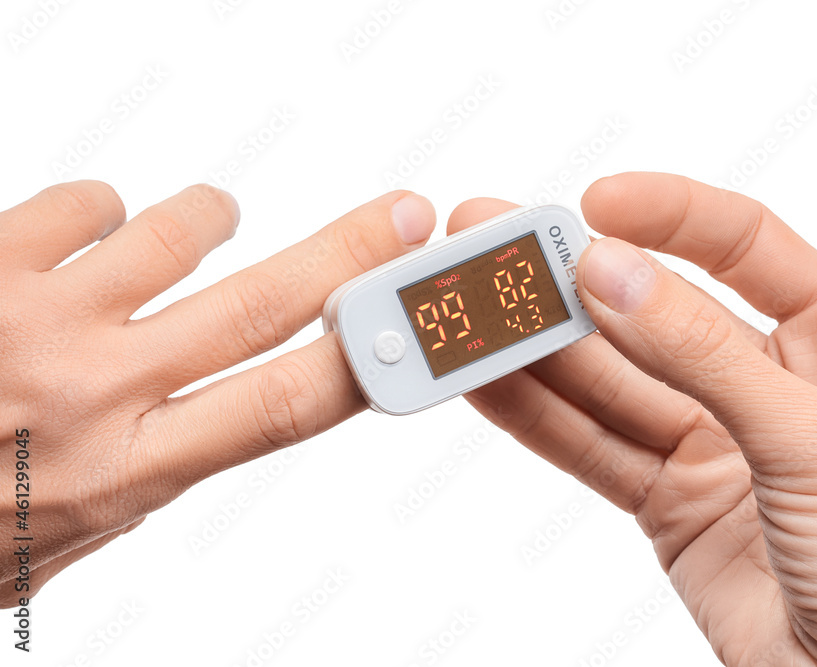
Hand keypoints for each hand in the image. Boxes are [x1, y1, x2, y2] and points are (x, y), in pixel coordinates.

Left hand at [0, 181, 434, 604]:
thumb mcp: (65, 532)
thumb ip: (146, 467)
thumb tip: (203, 411)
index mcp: (127, 471)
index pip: (288, 407)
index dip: (368, 359)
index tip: (423, 327)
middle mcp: (94, 389)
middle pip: (264, 303)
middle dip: (353, 250)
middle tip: (405, 214)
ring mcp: (34, 316)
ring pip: (176, 229)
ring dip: (207, 219)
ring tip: (204, 223)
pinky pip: (83, 201)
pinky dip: (101, 212)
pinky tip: (82, 239)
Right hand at [445, 173, 816, 665]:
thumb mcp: (814, 440)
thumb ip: (706, 354)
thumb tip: (615, 275)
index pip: (745, 245)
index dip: (667, 216)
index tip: (593, 204)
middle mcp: (773, 380)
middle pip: (657, 311)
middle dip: (576, 281)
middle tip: (500, 248)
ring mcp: (715, 440)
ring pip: (612, 380)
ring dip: (543, 347)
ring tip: (474, 314)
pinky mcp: (670, 497)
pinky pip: (594, 442)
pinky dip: (539, 415)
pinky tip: (490, 380)